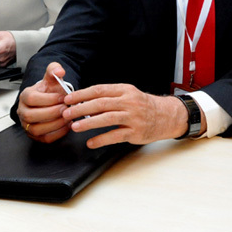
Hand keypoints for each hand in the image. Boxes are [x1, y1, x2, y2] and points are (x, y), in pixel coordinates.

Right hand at [16, 62, 70, 142]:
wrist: (50, 102)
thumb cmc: (49, 91)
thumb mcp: (51, 79)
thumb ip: (54, 70)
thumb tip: (59, 70)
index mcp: (25, 96)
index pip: (31, 99)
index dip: (48, 99)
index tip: (62, 97)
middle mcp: (23, 112)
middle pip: (31, 115)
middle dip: (51, 112)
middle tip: (66, 108)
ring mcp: (27, 125)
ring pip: (36, 129)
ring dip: (55, 124)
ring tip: (68, 117)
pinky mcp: (35, 136)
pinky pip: (45, 138)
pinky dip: (57, 133)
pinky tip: (67, 125)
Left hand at [62, 83, 188, 146]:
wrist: (165, 116)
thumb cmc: (142, 105)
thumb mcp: (128, 95)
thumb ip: (109, 98)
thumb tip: (85, 103)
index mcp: (125, 90)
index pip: (99, 90)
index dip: (82, 94)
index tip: (68, 99)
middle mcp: (129, 102)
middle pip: (101, 103)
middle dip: (81, 108)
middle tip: (67, 113)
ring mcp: (133, 117)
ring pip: (107, 119)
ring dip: (88, 123)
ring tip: (75, 127)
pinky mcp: (135, 132)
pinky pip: (115, 136)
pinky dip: (101, 139)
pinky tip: (91, 142)